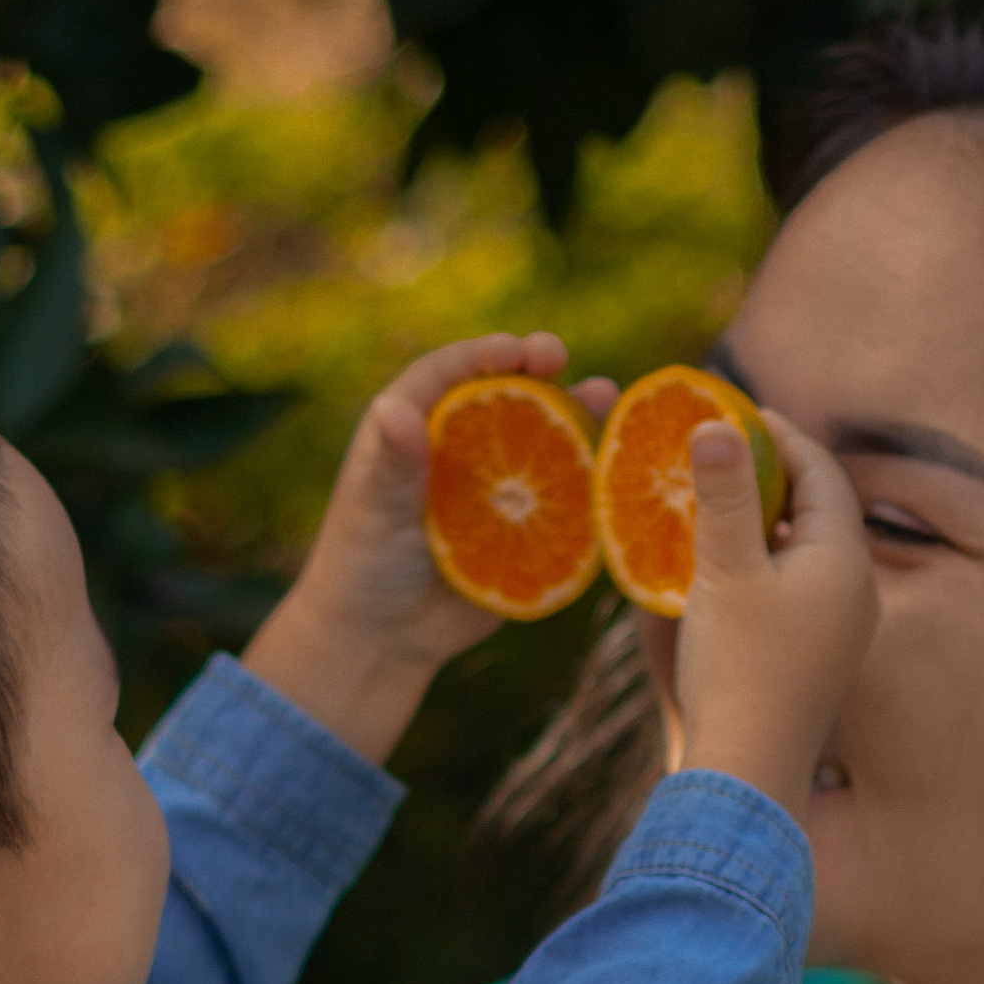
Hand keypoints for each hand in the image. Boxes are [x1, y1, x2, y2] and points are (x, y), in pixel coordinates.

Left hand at [243, 331, 617, 766]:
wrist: (387, 634)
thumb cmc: (364, 563)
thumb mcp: (375, 509)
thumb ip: (393, 463)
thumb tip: (394, 409)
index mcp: (419, 422)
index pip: (453, 372)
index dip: (486, 353)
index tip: (516, 350)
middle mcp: (463, 441)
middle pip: (506, 391)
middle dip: (539, 369)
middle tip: (560, 357)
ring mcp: (498, 481)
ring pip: (543, 435)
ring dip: (577, 413)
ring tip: (607, 397)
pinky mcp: (524, 522)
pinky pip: (562, 494)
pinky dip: (590, 478)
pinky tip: (618, 466)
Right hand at [667, 409, 876, 819]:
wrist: (747, 773)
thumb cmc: (738, 668)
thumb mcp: (724, 571)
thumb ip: (724, 494)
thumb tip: (716, 422)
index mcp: (846, 561)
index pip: (824, 472)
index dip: (782, 435)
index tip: (737, 412)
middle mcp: (858, 592)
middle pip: (822, 509)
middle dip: (774, 474)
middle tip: (725, 450)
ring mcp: (842, 629)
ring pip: (810, 550)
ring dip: (768, 520)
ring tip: (719, 500)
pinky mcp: (819, 658)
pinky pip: (800, 588)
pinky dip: (768, 561)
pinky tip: (727, 565)